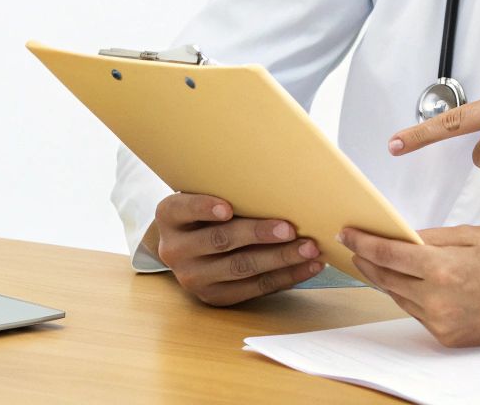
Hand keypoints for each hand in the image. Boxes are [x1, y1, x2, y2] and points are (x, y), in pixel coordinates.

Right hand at [150, 192, 323, 306]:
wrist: (189, 247)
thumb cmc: (208, 212)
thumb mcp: (205, 194)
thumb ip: (229, 190)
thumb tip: (278, 182)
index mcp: (169, 216)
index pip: (183, 209)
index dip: (204, 208)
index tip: (227, 208)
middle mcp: (175, 249)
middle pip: (220, 240)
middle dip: (258, 234)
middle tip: (290, 228)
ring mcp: (192, 277)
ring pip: (241, 268)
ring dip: (280, 258)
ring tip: (309, 248)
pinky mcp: (214, 297)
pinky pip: (254, 288)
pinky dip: (286, 277)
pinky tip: (308, 266)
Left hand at [340, 225, 479, 346]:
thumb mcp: (475, 235)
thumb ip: (435, 236)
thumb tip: (405, 237)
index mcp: (444, 267)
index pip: (388, 254)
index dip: (363, 243)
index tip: (347, 233)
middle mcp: (437, 298)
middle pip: (386, 278)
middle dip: (367, 261)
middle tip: (355, 247)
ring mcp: (441, 322)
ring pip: (399, 298)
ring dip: (387, 280)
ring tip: (378, 263)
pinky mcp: (447, 338)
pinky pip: (418, 314)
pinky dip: (410, 297)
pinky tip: (409, 283)